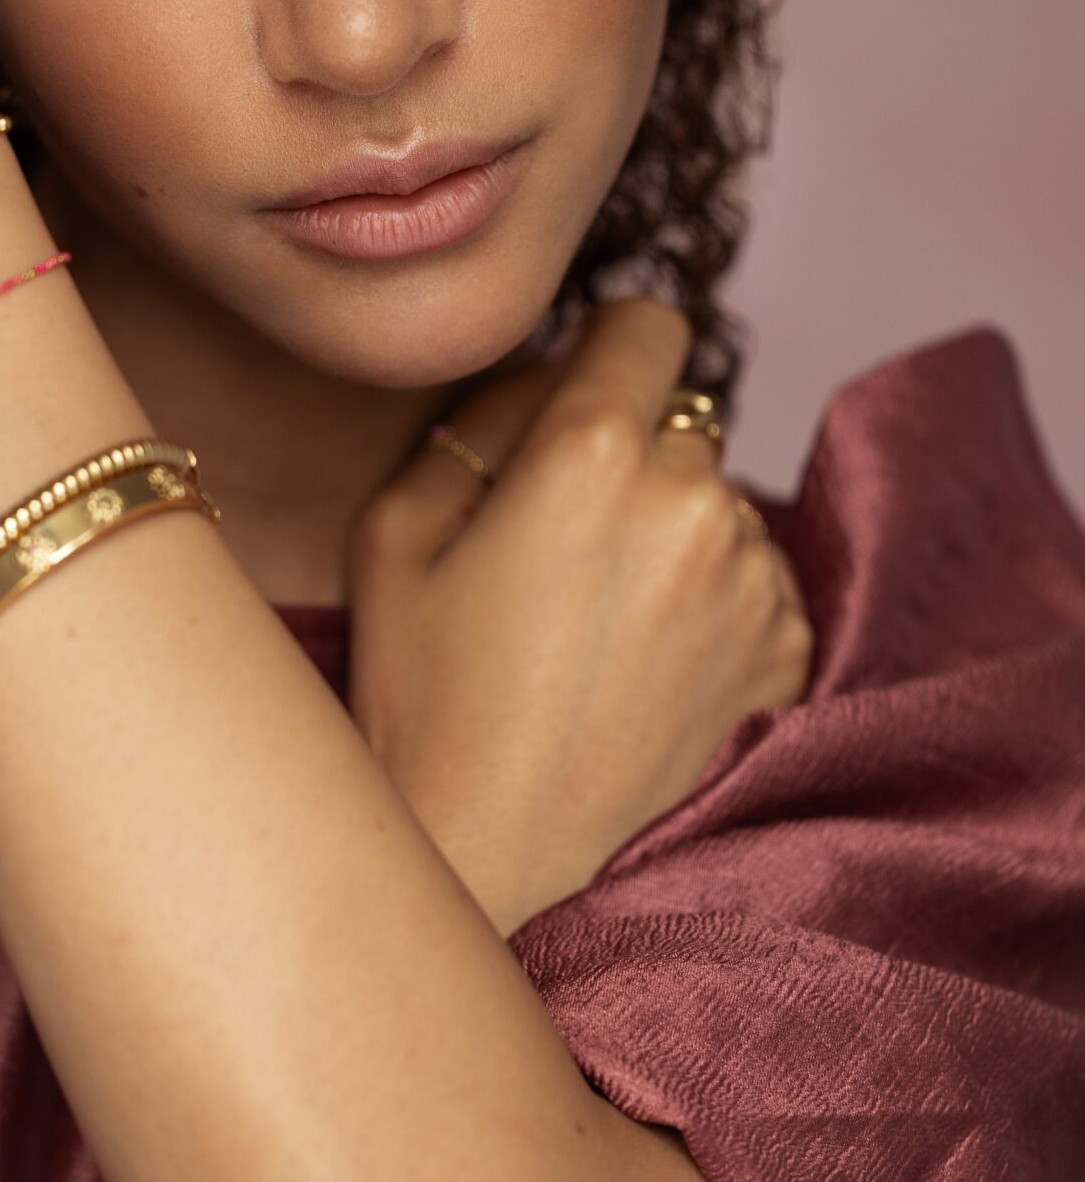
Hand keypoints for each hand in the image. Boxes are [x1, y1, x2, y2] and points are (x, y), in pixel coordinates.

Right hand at [347, 296, 814, 935]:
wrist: (488, 859)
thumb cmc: (420, 696)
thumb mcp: (395, 528)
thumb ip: (481, 417)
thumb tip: (550, 371)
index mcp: (595, 452)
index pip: (648, 322)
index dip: (603, 354)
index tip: (574, 406)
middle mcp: (696, 499)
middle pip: (678, 420)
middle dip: (625, 460)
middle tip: (553, 551)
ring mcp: (753, 581)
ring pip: (717, 504)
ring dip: (669, 535)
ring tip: (591, 630)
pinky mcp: (786, 652)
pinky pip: (752, 582)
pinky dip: (706, 607)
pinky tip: (636, 672)